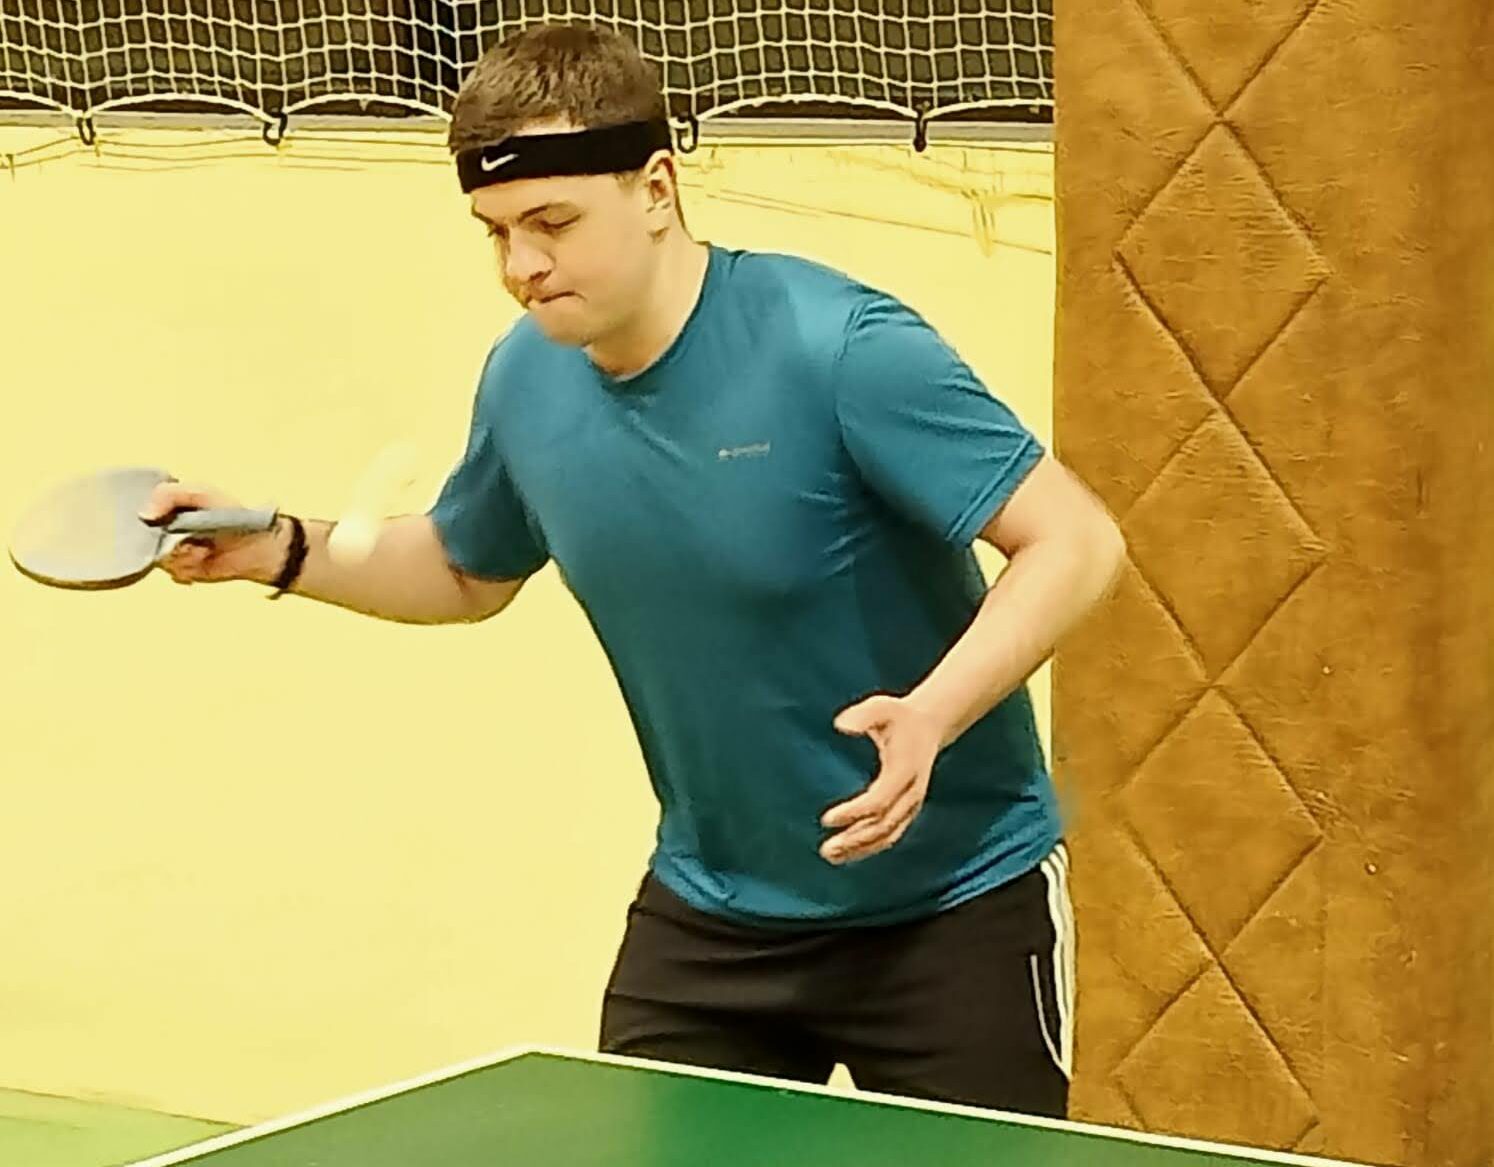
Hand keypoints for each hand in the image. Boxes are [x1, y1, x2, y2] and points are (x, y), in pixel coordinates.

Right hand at [139, 481, 287, 585]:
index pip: (133, 511)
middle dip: (155, 539)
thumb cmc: (230, 513)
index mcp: (165, 506)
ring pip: (155, 556)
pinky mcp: (181, 569)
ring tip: (201, 547)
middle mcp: (163, 529)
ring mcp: (170, 550)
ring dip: (178, 553)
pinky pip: (172, 570)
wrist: (256, 544)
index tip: (149, 518)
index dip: (134, 516)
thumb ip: (169, 494)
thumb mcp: (200, 493)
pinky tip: (202, 558)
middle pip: (138, 538)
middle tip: (180, 537)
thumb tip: (143, 515)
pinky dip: (186, 566)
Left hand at [820, 694, 946, 865]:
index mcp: (905, 771)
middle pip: (883, 825)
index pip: (879, 801)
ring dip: (860, 849)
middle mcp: (912, 793)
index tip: (827, 819)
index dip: (854, 813)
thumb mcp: (882, 707)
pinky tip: (846, 852)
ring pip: (887, 835)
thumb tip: (841, 725)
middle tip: (826, 849)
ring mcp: (912, 804)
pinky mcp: (907, 810)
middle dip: (855, 840)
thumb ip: (863, 716)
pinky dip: (869, 846)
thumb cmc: (899, 716)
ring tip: (830, 855)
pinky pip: (889, 835)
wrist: (929, 725)